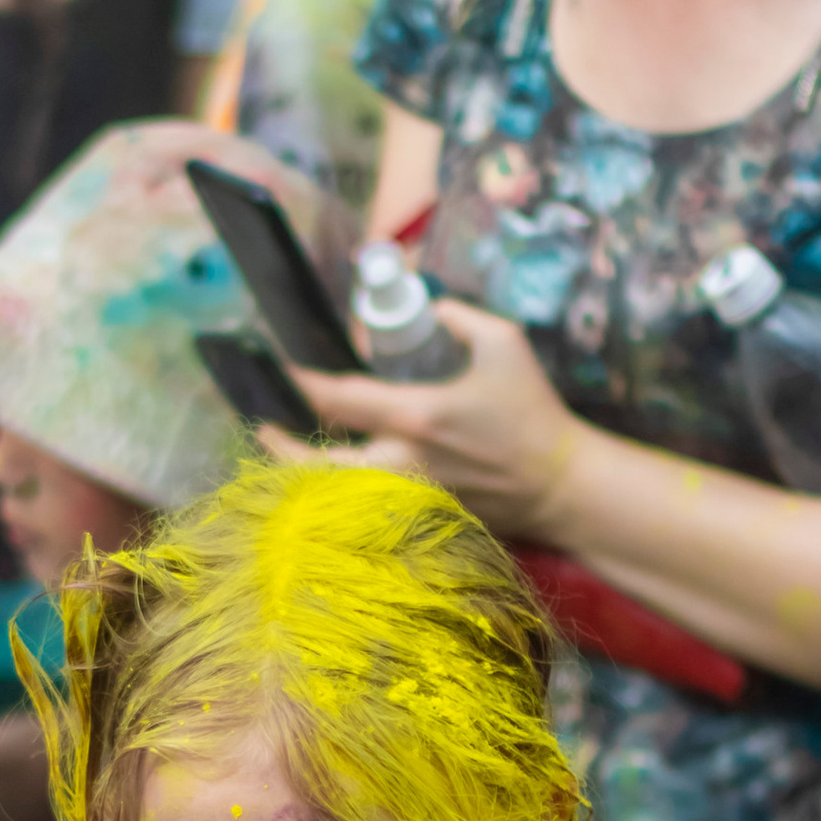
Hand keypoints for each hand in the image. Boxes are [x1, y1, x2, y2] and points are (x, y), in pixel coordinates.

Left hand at [290, 303, 576, 535]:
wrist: (560, 483)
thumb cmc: (533, 411)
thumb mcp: (505, 344)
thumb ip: (459, 316)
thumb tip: (427, 306)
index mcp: (416, 414)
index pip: (339, 397)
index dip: (301, 382)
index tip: (278, 367)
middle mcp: (400, 460)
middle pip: (317, 462)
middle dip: (280, 443)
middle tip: (261, 424)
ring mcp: (405, 494)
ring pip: (333, 490)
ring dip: (302, 470)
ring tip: (280, 448)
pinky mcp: (415, 514)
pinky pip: (360, 502)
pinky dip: (336, 488)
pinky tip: (324, 470)